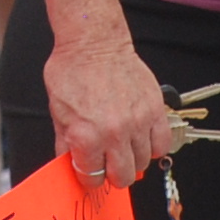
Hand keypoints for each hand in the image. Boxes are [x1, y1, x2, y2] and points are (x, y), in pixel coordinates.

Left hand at [45, 28, 175, 190]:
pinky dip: (153, 146)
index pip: (92, 178)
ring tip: (124, 147)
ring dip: (133, 159)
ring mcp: (137, 122)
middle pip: (122, 177)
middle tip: (108, 163)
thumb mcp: (57, 111)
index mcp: (86, 136)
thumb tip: (72, 165)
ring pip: (143, 163)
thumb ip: (65, 143)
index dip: (89, 177)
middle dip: (113, 174)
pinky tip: (142, 139)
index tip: (90, 170)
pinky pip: (162, 143)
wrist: (93, 42)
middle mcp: (113, 133)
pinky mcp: (154, 109)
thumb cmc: (72, 71)